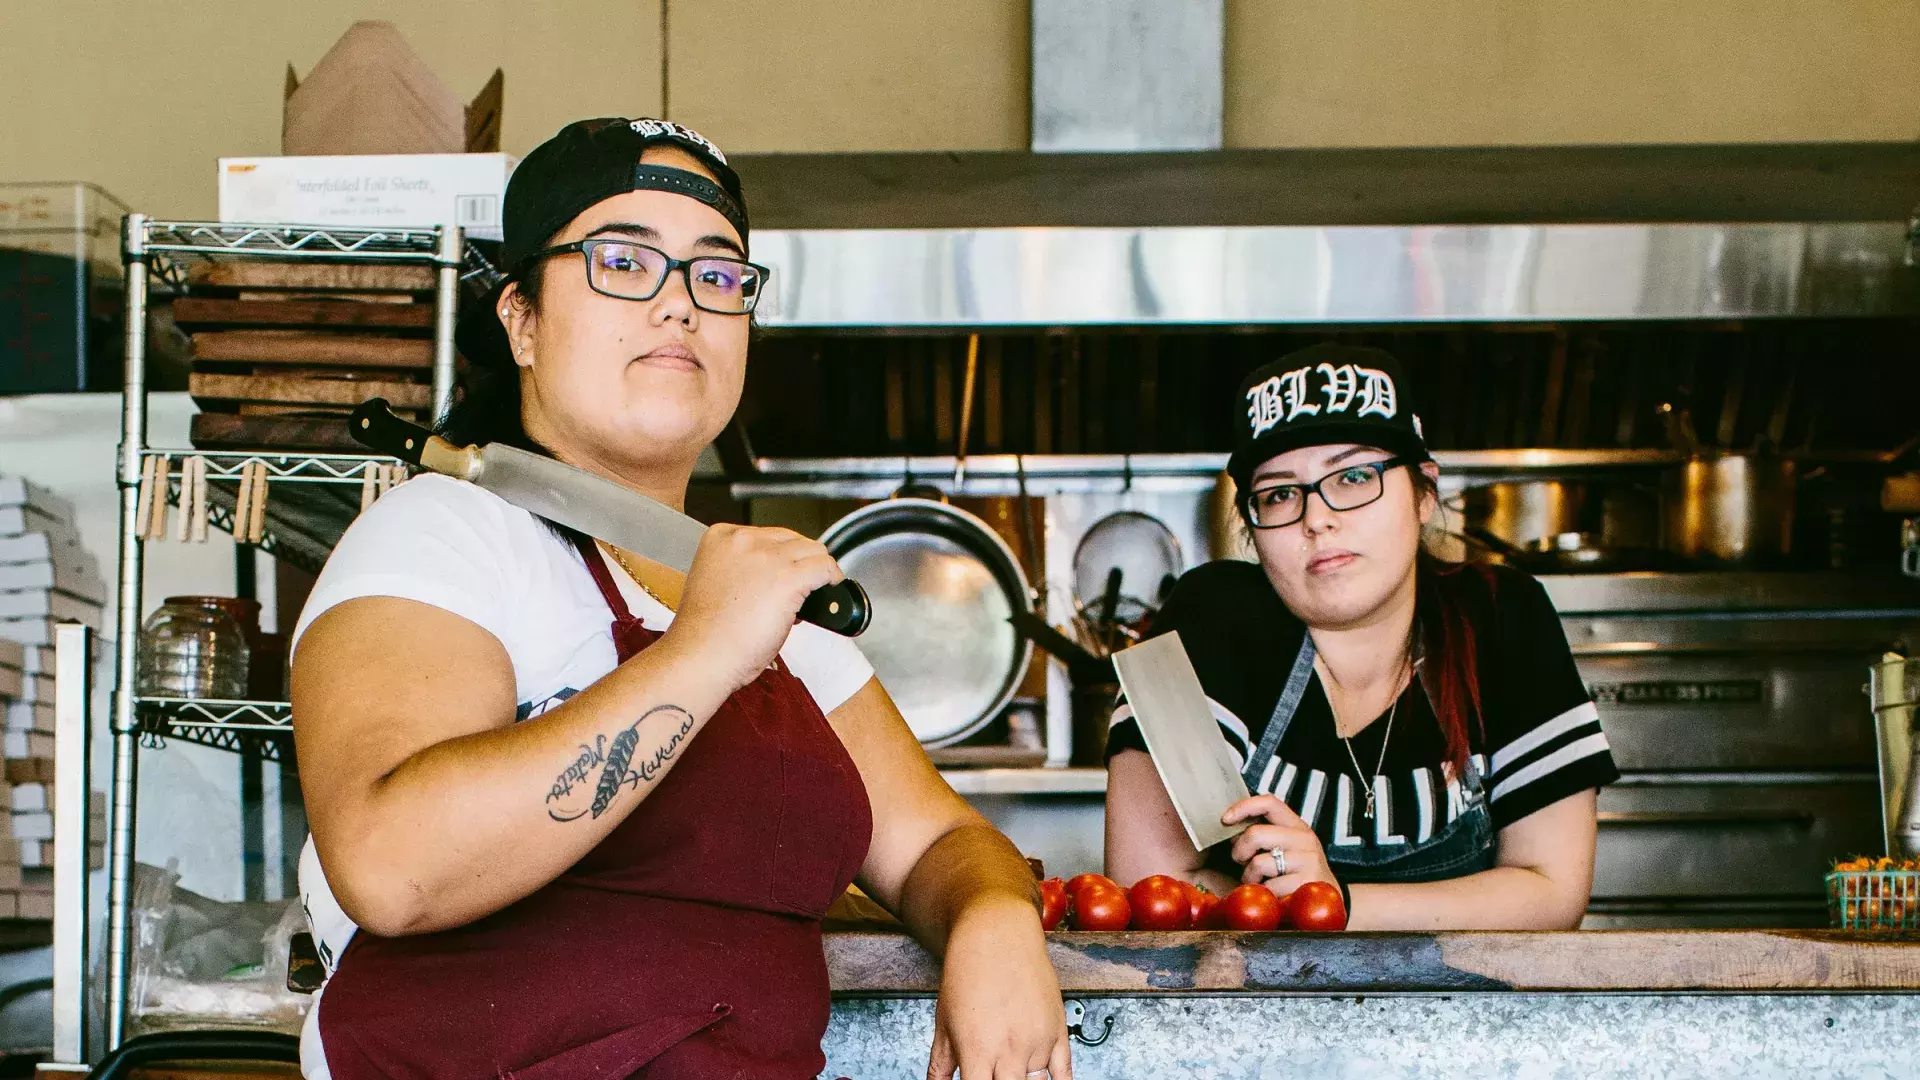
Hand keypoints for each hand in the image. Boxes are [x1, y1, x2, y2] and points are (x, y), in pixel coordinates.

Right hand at [663, 524, 844, 692]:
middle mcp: (744, 540)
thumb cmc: (704, 634)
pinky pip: (825, 567)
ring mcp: (768, 557)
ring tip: (812, 591)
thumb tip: (775, 574)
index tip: (780, 574)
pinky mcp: (789, 578)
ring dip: (817, 570)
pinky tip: (831, 587)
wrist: (701, 657)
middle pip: (793, 539)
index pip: (769, 535)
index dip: (781, 557)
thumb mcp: (716, 583)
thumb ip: (742, 569)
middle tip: (798, 589)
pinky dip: (832, 577)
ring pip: (813, 550)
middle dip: (799, 563)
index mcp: (721, 536)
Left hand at [926, 898, 1070, 1079]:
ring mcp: (1037, 1042)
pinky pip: (1064, 1074)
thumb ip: (940, 1064)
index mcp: (977, 1052)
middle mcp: (1009, 1051)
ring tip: (1010, 1070)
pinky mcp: (1057, 1032)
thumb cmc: (967, 973)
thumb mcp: (943, 1022)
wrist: (997, 935)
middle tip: (995, 1077)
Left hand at [1223, 794, 1338, 898]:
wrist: (1328, 902)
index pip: (1269, 802)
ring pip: (1259, 862)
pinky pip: (1268, 887)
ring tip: (1259, 882)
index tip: (1225, 819)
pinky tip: (1273, 895)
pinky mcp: (1306, 884)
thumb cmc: (1296, 874)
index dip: (1243, 807)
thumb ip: (1262, 835)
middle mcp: (1305, 839)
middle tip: (1242, 863)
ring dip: (1249, 877)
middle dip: (1239, 851)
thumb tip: (1229, 826)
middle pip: (1255, 834)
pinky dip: (1263, 894)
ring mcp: (1308, 861)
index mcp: (1297, 826)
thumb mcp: (1284, 848)